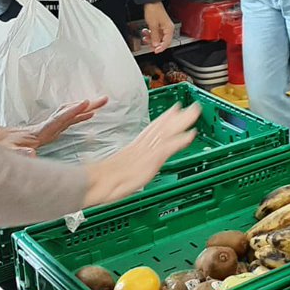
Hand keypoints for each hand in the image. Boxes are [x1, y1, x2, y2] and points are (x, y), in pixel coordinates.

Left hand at [0, 97, 108, 155]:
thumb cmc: (0, 147)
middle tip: (104, 99)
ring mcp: (47, 128)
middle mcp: (46, 127)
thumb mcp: (8, 152)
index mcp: (39, 132)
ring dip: (85, 109)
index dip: (72, 112)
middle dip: (87, 105)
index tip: (85, 103)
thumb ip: (19, 153)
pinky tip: (87, 117)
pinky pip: (66, 121)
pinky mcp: (47, 132)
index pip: (59, 119)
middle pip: (69, 113)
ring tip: (100, 105)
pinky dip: (78, 117)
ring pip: (69, 115)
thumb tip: (32, 153)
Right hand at [83, 103, 199, 206]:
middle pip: (163, 127)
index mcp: (134, 147)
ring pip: (168, 132)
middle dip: (179, 116)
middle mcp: (142, 146)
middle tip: (194, 106)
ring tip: (196, 112)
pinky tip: (191, 134)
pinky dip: (180, 140)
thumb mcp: (113, 169)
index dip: (165, 118)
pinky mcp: (150, 160)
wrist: (94, 183)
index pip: (153, 129)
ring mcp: (146, 152)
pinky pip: (168, 147)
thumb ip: (121, 163)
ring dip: (183, 122)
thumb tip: (114, 159)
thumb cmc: (100, 180)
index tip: (176, 109)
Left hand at [142, 2, 174, 53]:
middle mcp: (168, 28)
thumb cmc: (154, 10)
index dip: (161, 48)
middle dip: (156, 44)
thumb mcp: (153, 25)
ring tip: (146, 38)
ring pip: (159, 37)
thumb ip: (155, 36)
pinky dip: (151, 35)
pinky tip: (146, 33)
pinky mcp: (160, 25)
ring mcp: (164, 27)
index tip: (155, 51)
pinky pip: (156, 33)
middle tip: (150, 46)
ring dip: (152, 39)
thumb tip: (156, 45)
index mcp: (169, 28)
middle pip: (163, 41)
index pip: (167, 42)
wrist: (151, 2)